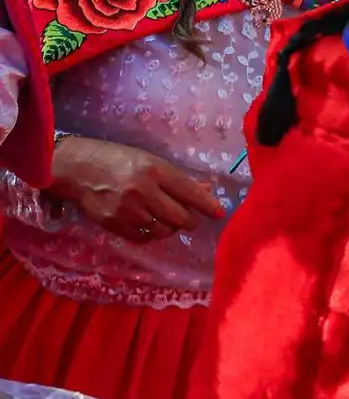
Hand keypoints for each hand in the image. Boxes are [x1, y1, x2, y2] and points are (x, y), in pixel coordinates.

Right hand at [49, 136, 225, 243]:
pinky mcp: (113, 224)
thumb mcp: (151, 161)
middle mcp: (142, 191)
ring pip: (163, 231)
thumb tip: (206, 190)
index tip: (219, 213)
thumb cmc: (118, 160)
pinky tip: (149, 225)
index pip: (190, 192)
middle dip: (189, 221)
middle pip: (180, 217)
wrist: (78, 169)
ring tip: (166, 219)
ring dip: (170, 228)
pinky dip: (151, 234)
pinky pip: (143, 238)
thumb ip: (178, 179)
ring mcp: (126, 210)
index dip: (208, 205)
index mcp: (155, 171)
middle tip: (189, 219)